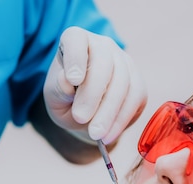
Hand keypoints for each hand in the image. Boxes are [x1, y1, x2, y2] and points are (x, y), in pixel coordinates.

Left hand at [43, 26, 146, 144]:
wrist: (85, 115)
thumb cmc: (66, 100)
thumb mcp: (54, 97)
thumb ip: (58, 89)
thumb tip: (66, 80)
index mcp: (76, 41)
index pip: (76, 39)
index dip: (76, 58)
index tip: (72, 80)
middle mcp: (103, 46)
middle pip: (104, 64)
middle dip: (92, 94)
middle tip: (80, 118)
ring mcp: (124, 62)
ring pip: (123, 82)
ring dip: (109, 111)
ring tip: (95, 134)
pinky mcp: (138, 83)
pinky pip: (135, 98)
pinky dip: (121, 119)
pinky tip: (108, 135)